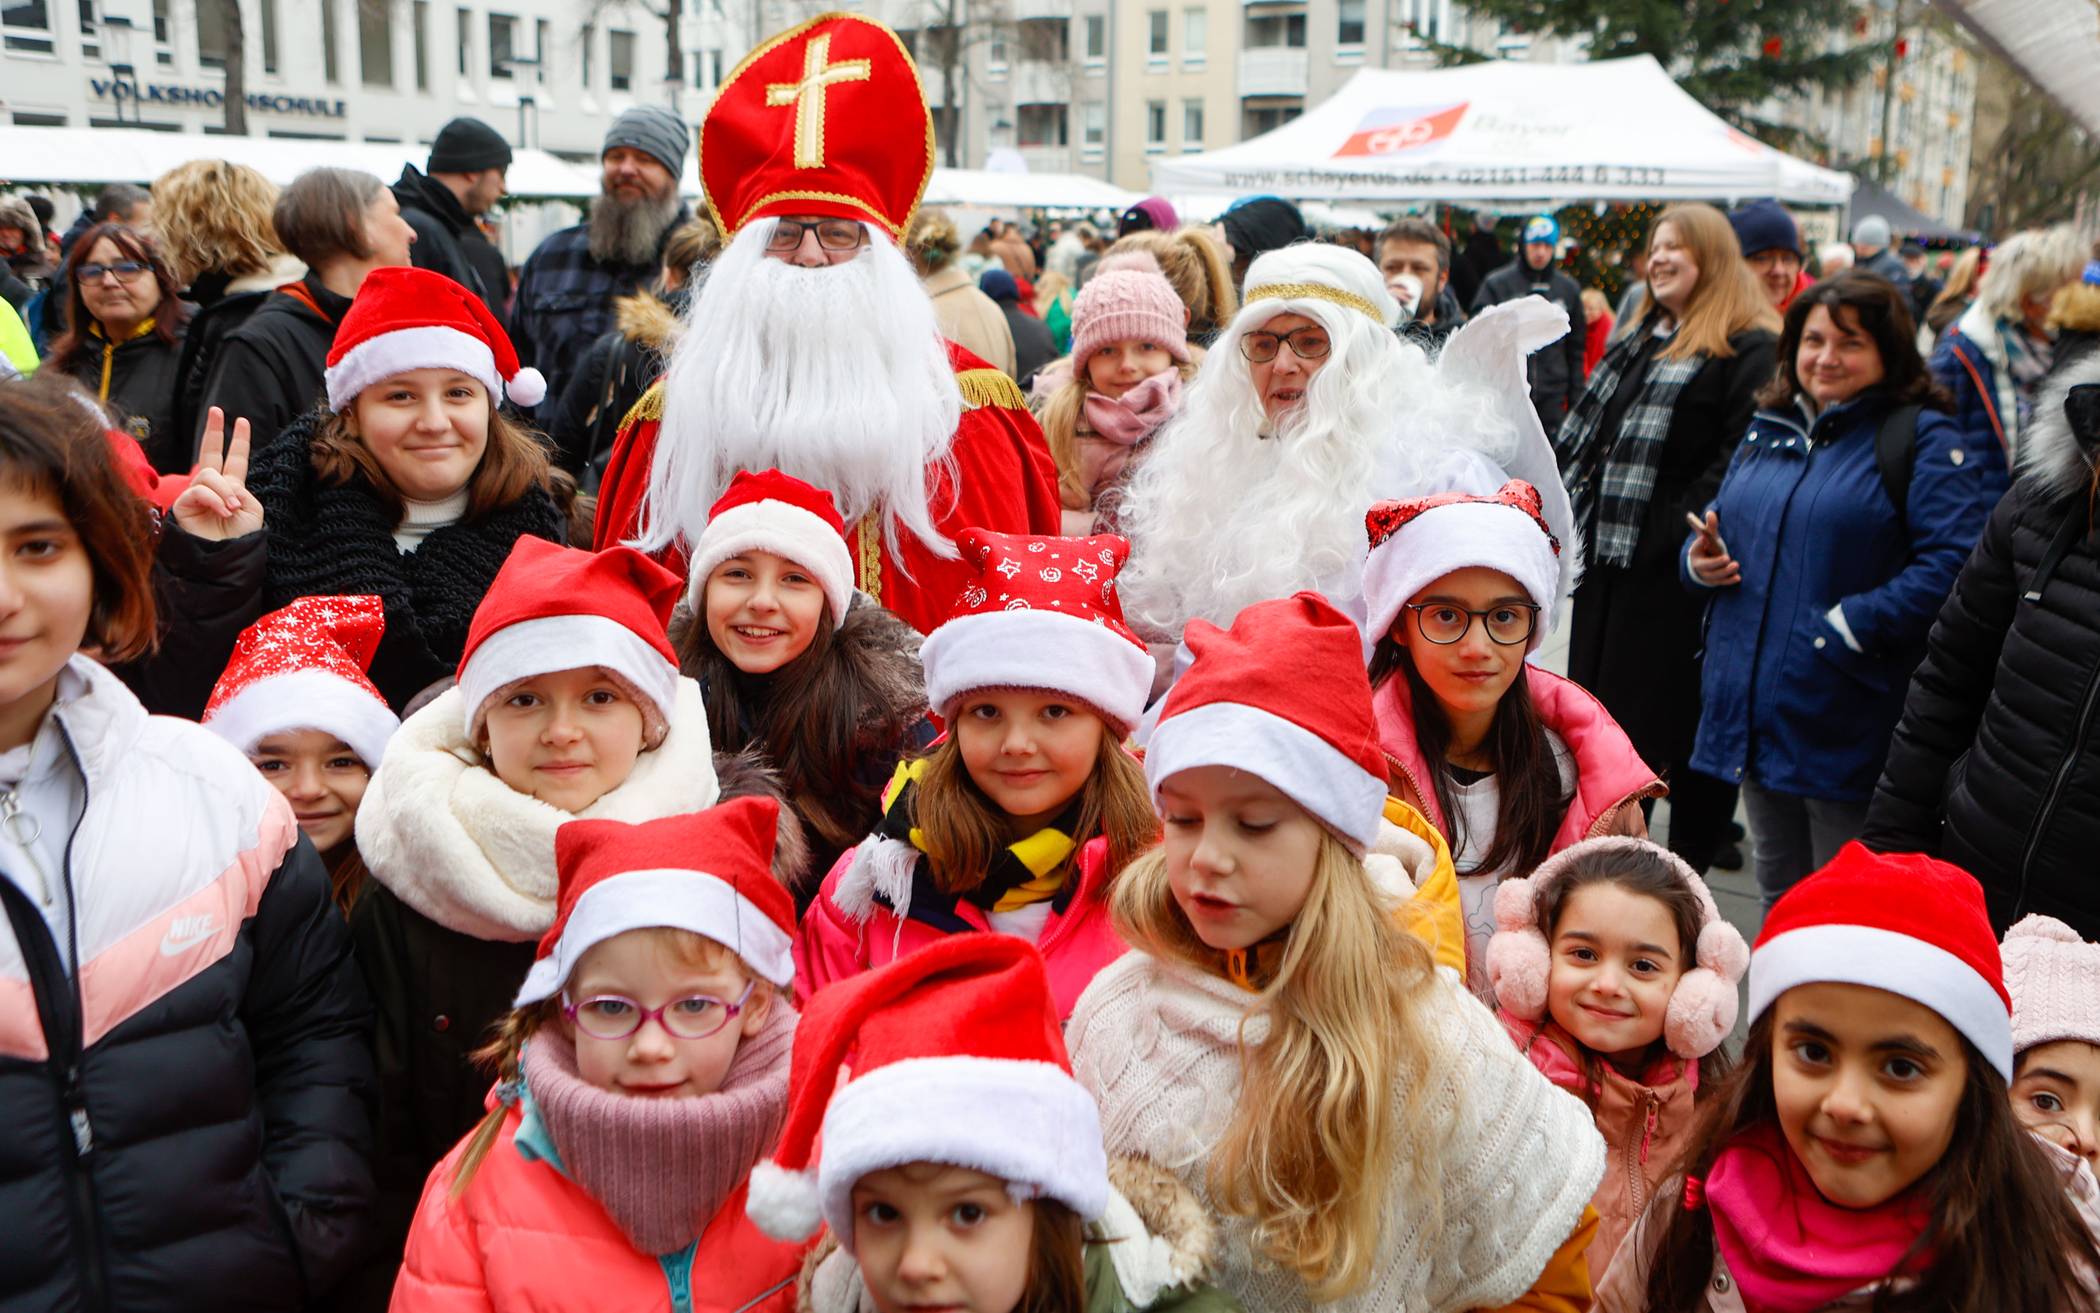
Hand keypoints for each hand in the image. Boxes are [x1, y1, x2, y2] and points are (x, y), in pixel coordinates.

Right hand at [170, 408, 263, 540]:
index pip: (235, 459)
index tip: (242, 421)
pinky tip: (223, 511)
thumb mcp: (251, 509)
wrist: (227, 556)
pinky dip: (214, 499)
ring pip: (208, 474)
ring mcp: (196, 494)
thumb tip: (221, 482)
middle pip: (210, 452)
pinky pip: (199, 490)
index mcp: (232, 488)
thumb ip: (239, 489)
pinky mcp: (183, 504)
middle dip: (213, 431)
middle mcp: (212, 488)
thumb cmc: (241, 537)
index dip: (239, 441)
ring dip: (224, 491)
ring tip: (232, 509)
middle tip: (217, 410)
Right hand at [1686, 510, 1739, 586]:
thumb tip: (1711, 513)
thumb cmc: (1707, 547)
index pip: (1696, 549)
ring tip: (1736, 565)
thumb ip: (1710, 527)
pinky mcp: (1715, 581)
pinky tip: (1737, 577)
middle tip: (1727, 558)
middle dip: (1716, 562)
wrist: (1705, 564)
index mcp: (1695, 553)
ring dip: (1725, 571)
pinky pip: (1722, 582)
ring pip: (1715, 576)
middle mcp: (1700, 566)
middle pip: (1706, 566)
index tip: (1704, 538)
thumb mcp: (1707, 537)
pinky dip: (1729, 580)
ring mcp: (1707, 575)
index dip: (1700, 544)